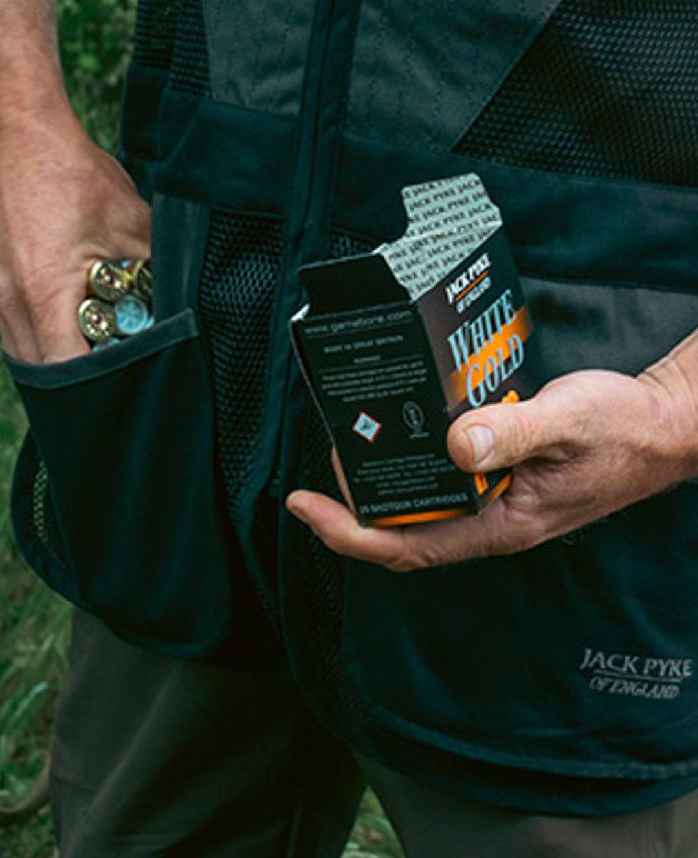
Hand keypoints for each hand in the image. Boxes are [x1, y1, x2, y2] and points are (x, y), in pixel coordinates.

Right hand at [0, 111, 150, 364]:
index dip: (98, 386)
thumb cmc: (72, 173)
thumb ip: (157, 264)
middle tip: (116, 378)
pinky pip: (18, 329)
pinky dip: (46, 336)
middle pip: (40, 374)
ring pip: (25, 353)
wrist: (19, 133)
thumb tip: (185, 293)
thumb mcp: (131, 220)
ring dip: (60, 359)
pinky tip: (77, 323)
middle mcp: (12, 301)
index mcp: (44, 294)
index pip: (65, 371)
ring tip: (99, 353)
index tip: (128, 387)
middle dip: (79, 382)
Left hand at [286, 368, 697, 571]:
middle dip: (354, 500)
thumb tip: (456, 445)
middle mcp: (491, 518)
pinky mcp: (499, 472)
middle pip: (404, 527)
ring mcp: (494, 498)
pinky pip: (444, 476)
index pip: (409, 546)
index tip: (305, 505)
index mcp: (502, 522)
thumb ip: (514, 432)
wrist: (661, 426)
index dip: (349, 532)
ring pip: (421, 503)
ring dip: (382, 478)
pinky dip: (414, 456)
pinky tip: (401, 424)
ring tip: (351, 434)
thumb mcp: (568, 421)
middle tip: (328, 451)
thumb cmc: (623, 429)